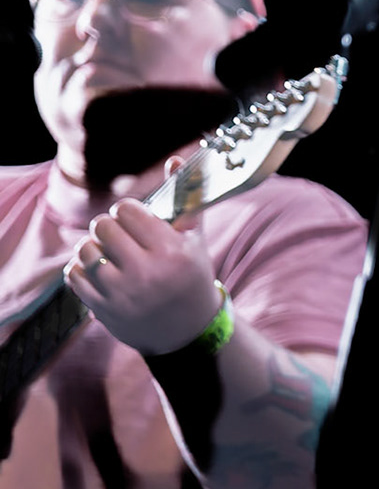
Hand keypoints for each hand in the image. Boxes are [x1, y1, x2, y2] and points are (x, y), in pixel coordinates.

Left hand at [63, 197, 221, 354]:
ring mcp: (121, 293)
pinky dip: (82, 267)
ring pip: (85, 249)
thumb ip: (186, 198)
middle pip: (103, 225)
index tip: (134, 218)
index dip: (127, 210)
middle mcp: (145, 272)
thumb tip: (176, 159)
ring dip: (94, 246)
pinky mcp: (102, 308)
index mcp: (171, 251)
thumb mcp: (195, 239)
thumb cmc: (191, 275)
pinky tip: (99, 269)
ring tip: (108, 252)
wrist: (186, 329)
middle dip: (109, 225)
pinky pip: (73, 274)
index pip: (127, 210)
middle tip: (120, 234)